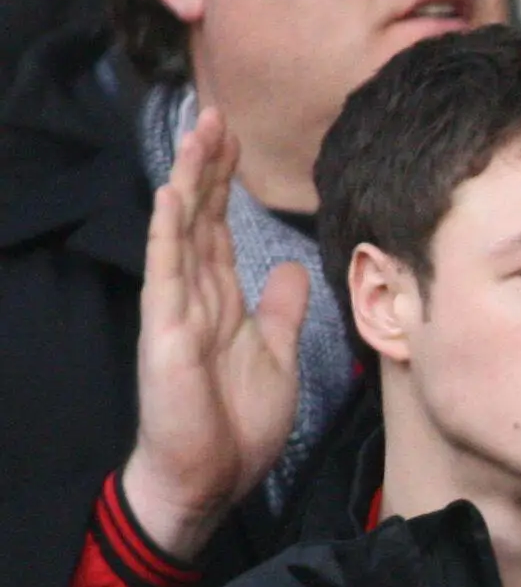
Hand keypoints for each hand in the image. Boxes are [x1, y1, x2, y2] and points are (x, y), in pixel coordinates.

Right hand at [125, 106, 303, 559]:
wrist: (209, 475)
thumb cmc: (236, 422)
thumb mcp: (275, 353)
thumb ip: (279, 309)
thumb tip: (288, 266)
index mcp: (220, 299)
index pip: (220, 225)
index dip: (226, 181)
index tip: (235, 135)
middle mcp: (194, 295)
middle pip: (200, 216)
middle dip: (207, 165)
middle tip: (216, 111)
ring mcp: (176, 310)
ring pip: (182, 232)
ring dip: (188, 182)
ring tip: (196, 132)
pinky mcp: (166, 332)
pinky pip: (167, 275)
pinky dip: (170, 234)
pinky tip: (173, 196)